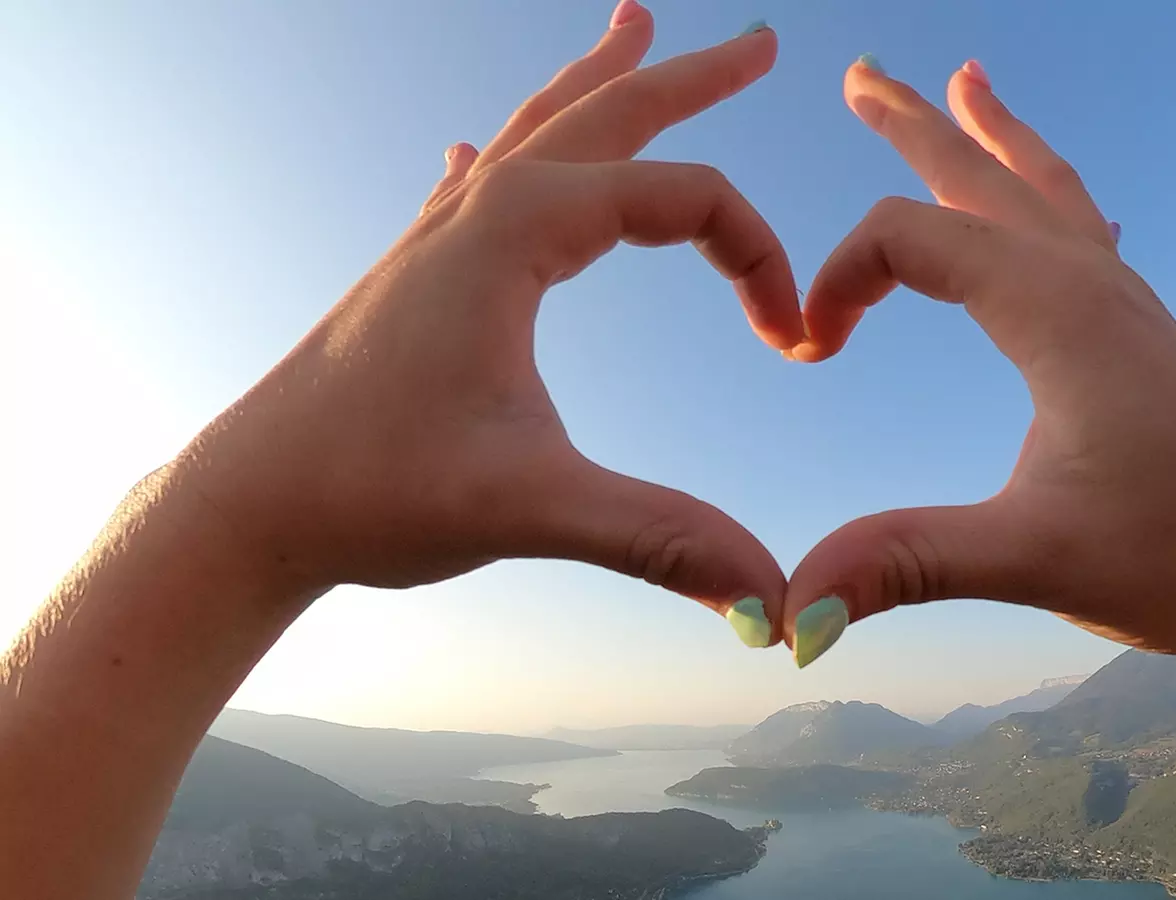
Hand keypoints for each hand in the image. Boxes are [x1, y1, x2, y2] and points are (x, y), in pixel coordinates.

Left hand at [173, 7, 796, 640]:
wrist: (246, 505)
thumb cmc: (369, 489)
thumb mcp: (530, 507)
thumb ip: (657, 536)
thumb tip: (772, 594)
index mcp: (515, 233)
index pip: (680, 200)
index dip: (758, 257)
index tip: (793, 340)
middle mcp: (476, 214)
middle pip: (606, 115)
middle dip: (690, 77)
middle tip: (759, 42)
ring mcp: (439, 240)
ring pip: (537, 131)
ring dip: (598, 82)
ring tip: (634, 25)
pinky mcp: (416, 279)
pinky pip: (474, 185)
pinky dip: (503, 149)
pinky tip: (469, 149)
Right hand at [782, 58, 1175, 666]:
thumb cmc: (1175, 563)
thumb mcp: (1029, 561)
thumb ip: (905, 564)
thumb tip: (788, 611)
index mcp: (1059, 314)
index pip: (913, 238)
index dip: (838, 279)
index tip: (808, 352)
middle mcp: (1093, 287)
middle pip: (984, 176)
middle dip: (915, 123)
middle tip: (862, 72)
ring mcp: (1124, 305)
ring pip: (1041, 190)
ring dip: (990, 138)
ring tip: (966, 81)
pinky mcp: (1138, 336)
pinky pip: (1079, 231)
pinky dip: (1042, 191)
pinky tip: (1050, 199)